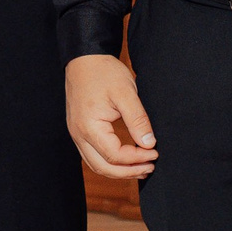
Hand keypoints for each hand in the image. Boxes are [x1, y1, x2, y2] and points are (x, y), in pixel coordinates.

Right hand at [65, 54, 158, 180]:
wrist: (84, 58)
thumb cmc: (103, 72)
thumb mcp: (126, 93)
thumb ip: (138, 120)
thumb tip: (149, 144)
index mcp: (89, 127)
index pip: (114, 156)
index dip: (136, 159)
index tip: (154, 153)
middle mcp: (79, 134)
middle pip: (103, 167)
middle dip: (129, 172)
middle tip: (150, 167)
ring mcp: (77, 133)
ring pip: (96, 164)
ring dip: (119, 170)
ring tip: (141, 167)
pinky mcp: (79, 130)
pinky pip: (93, 155)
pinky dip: (110, 162)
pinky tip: (126, 158)